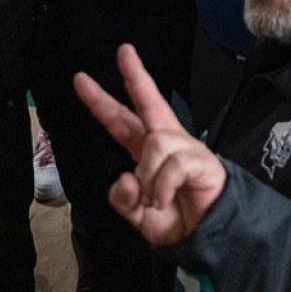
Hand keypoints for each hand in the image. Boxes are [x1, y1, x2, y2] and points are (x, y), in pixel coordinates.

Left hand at [75, 44, 226, 246]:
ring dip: (148, 176)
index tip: (81, 79)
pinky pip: (173, 164)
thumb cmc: (178, 222)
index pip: (121, 122)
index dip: (101, 102)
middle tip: (124, 51)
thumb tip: (126, 177)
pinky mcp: (202, 161)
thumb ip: (124, 200)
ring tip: (154, 200)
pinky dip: (161, 186)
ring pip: (156, 142)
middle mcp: (167, 144)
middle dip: (136, 76)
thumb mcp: (139, 216)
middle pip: (150, 103)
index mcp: (147, 153)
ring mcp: (186, 150)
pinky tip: (164, 200)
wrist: (209, 240)